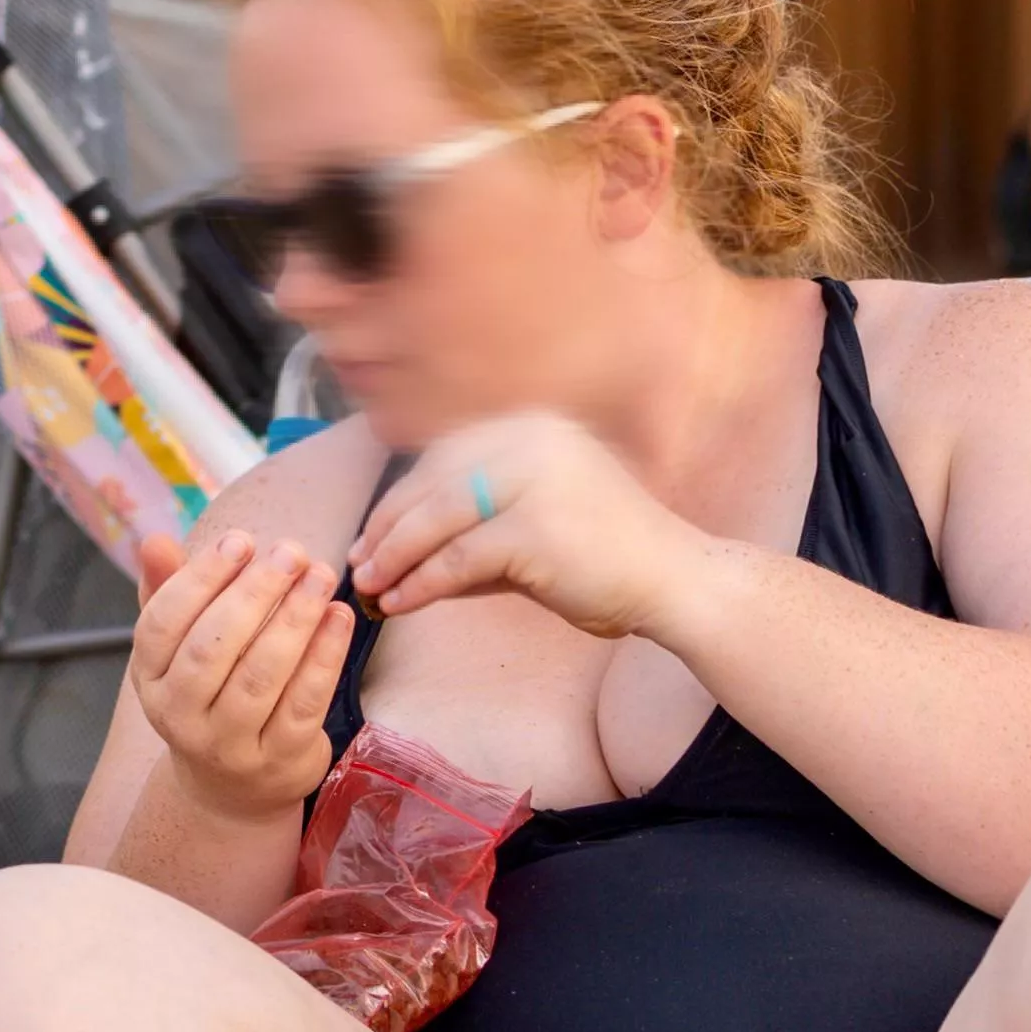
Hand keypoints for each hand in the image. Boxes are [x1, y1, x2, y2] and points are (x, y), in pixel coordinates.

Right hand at [129, 528, 352, 821]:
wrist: (233, 786)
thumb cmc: (209, 693)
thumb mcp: (180, 646)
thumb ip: (168, 590)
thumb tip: (156, 540)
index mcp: (151, 679)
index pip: (163, 623)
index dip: (201, 578)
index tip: (241, 541)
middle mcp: (181, 716)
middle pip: (212, 648)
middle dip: (255, 593)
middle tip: (291, 551)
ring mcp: (230, 745)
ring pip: (260, 675)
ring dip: (295, 618)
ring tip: (320, 575)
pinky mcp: (280, 759)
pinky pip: (304, 702)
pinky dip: (325, 655)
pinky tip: (339, 616)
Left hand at [346, 413, 697, 640]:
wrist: (671, 579)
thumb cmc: (606, 558)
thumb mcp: (532, 526)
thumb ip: (474, 528)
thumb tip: (400, 554)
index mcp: (530, 428)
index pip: (445, 457)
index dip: (401, 496)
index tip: (372, 532)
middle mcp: (529, 440)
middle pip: (432, 481)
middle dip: (389, 525)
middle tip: (359, 562)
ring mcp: (532, 479)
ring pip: (437, 518)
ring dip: (395, 554)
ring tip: (370, 585)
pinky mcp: (532, 528)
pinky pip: (456, 558)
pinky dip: (421, 583)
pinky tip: (400, 603)